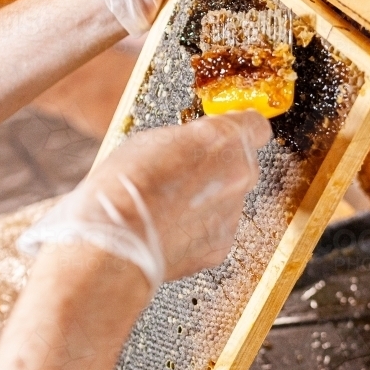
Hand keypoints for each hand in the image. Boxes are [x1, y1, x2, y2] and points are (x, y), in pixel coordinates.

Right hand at [19, 111, 272, 288]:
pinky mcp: (222, 245)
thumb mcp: (150, 140)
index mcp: (223, 138)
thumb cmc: (122, 190)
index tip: (224, 134)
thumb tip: (191, 145)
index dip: (238, 129)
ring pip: (229, 199)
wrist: (114, 244)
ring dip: (207, 200)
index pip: (255, 125)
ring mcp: (233, 213)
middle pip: (242, 163)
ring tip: (168, 206)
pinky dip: (198, 229)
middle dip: (218, 167)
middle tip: (184, 172)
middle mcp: (238, 174)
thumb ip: (186, 140)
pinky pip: (217, 229)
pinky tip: (170, 227)